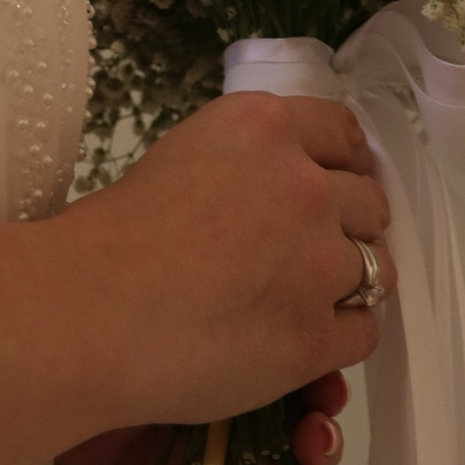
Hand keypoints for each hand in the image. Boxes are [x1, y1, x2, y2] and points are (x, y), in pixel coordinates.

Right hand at [66, 94, 394, 432]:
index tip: (332, 186)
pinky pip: (366, 331)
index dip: (344, 165)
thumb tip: (275, 195)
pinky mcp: (317, 334)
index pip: (344, 133)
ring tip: (293, 300)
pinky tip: (297, 337)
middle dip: (346, 226)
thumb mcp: (182, 157)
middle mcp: (305, 184)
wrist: (87, 311)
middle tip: (301, 253)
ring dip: (344, 283)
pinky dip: (338, 336)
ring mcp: (320, 262)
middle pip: (369, 202)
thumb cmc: (110, 236)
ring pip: (376, 269)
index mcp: (265, 127)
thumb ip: (245, 163)